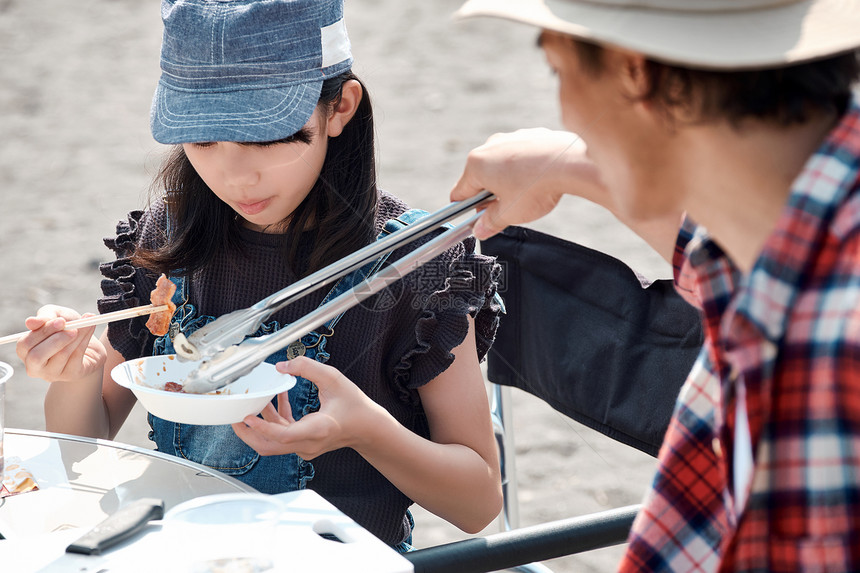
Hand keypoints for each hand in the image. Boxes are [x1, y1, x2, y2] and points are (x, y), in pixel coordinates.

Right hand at [16, 305, 106, 382]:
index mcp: (25, 352)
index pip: (25, 345)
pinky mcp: (71, 375)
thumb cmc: (67, 329)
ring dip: (76, 337)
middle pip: (37, 357)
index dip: (42, 331)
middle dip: (56, 340)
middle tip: (72, 328)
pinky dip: (85, 339)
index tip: (61, 320)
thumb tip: (30, 322)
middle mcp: (35, 367)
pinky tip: (90, 328)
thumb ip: (45, 316)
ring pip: (61, 355)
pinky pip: (77, 356)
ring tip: (86, 323)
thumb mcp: (56, 316)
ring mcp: (53, 374)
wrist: (91, 344)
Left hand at [232, 357, 385, 459]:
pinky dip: (274, 419)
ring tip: (254, 400)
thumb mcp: (334, 379)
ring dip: (260, 422)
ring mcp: (304, 447)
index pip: (282, 435)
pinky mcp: (303, 444)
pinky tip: (276, 399)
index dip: (261, 427)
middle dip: (248, 431)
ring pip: (272, 441)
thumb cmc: (355, 407)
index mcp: (317, 429)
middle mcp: (308, 443)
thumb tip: (283, 366)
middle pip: (268, 446)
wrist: (367, 427)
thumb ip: (307, 367)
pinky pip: (281, 435)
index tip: (247, 416)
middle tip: (235, 414)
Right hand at [451, 128, 602, 239]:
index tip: (481, 219)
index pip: (460, 193)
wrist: (571, 162)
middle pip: (480, 178)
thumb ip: (491, 222)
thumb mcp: (510, 213)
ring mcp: (509, 138)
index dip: (467, 211)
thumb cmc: (536, 188)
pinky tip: (538, 178)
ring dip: (507, 181)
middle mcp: (489, 146)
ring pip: (500, 165)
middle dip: (490, 196)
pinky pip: (519, 155)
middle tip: (508, 209)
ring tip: (527, 194)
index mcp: (476, 165)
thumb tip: (480, 230)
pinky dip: (524, 167)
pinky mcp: (529, 135)